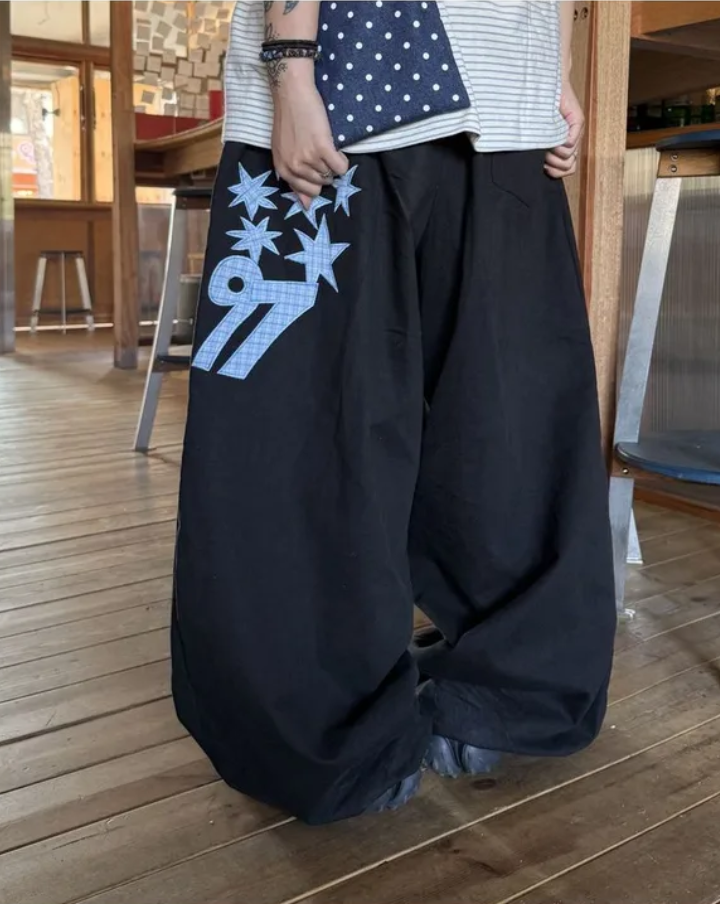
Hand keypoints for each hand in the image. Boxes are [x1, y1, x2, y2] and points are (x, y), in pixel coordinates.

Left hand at [271, 66, 348, 207]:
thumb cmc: (288, 120)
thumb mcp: (284, 152)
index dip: (316, 181)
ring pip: (331, 174)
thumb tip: (307, 206)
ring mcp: (308, 158)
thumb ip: (294, 179)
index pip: (307, 191)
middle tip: (320, 152)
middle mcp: (294, 167)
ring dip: (333, 162)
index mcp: (283, 169)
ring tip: (325, 145)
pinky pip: (340, 167)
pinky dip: (342, 160)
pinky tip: (335, 148)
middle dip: (324, 171)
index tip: (316, 166)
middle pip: (321, 184)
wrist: (292, 94)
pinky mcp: (322, 148)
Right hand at [545, 81, 584, 178]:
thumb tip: (546, 163)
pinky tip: (554, 134)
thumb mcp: (541, 133)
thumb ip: (545, 148)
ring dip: (555, 154)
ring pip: (569, 157)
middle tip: (543, 153)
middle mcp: (573, 140)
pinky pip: (570, 142)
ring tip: (546, 144)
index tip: (543, 165)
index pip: (567, 170)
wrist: (548, 85)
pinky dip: (562, 142)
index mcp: (565, 146)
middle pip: (567, 167)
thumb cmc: (543, 108)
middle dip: (552, 165)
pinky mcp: (577, 121)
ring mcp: (576, 132)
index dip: (554, 172)